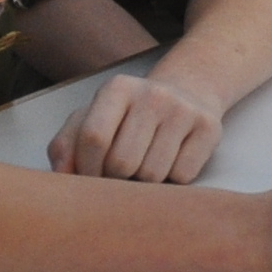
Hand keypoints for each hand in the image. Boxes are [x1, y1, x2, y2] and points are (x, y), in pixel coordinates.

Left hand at [51, 69, 225, 184]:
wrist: (188, 92)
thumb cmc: (130, 116)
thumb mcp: (93, 118)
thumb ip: (66, 145)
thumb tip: (62, 177)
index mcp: (117, 89)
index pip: (93, 138)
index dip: (87, 169)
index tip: (90, 178)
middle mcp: (152, 95)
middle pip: (123, 162)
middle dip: (116, 179)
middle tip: (120, 174)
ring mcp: (184, 111)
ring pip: (153, 175)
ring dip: (144, 183)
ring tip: (145, 165)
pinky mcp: (210, 128)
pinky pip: (182, 177)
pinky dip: (172, 181)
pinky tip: (170, 162)